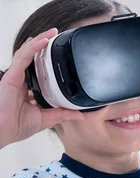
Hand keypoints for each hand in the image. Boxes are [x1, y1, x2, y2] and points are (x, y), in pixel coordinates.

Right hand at [0, 28, 82, 148]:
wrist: (3, 131)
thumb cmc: (15, 126)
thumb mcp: (45, 119)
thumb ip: (62, 114)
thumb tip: (79, 115)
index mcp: (27, 89)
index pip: (36, 69)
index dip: (44, 60)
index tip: (56, 54)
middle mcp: (20, 81)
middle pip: (31, 57)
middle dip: (42, 45)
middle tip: (55, 35)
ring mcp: (14, 77)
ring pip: (27, 53)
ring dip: (39, 41)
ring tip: (51, 32)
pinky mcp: (11, 76)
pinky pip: (23, 57)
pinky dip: (33, 48)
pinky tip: (42, 41)